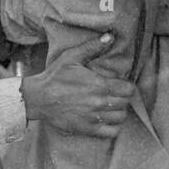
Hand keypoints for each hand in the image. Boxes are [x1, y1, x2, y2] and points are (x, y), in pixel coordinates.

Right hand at [19, 32, 135, 138]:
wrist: (39, 98)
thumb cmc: (56, 76)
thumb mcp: (72, 56)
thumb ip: (93, 46)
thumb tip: (111, 35)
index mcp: (100, 85)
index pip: (128, 89)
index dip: (128, 86)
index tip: (122, 84)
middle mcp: (100, 103)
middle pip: (125, 103)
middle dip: (124, 97)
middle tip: (116, 93)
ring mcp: (94, 118)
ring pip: (120, 117)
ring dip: (119, 111)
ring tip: (112, 105)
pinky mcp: (88, 129)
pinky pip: (112, 132)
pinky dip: (113, 126)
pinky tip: (107, 119)